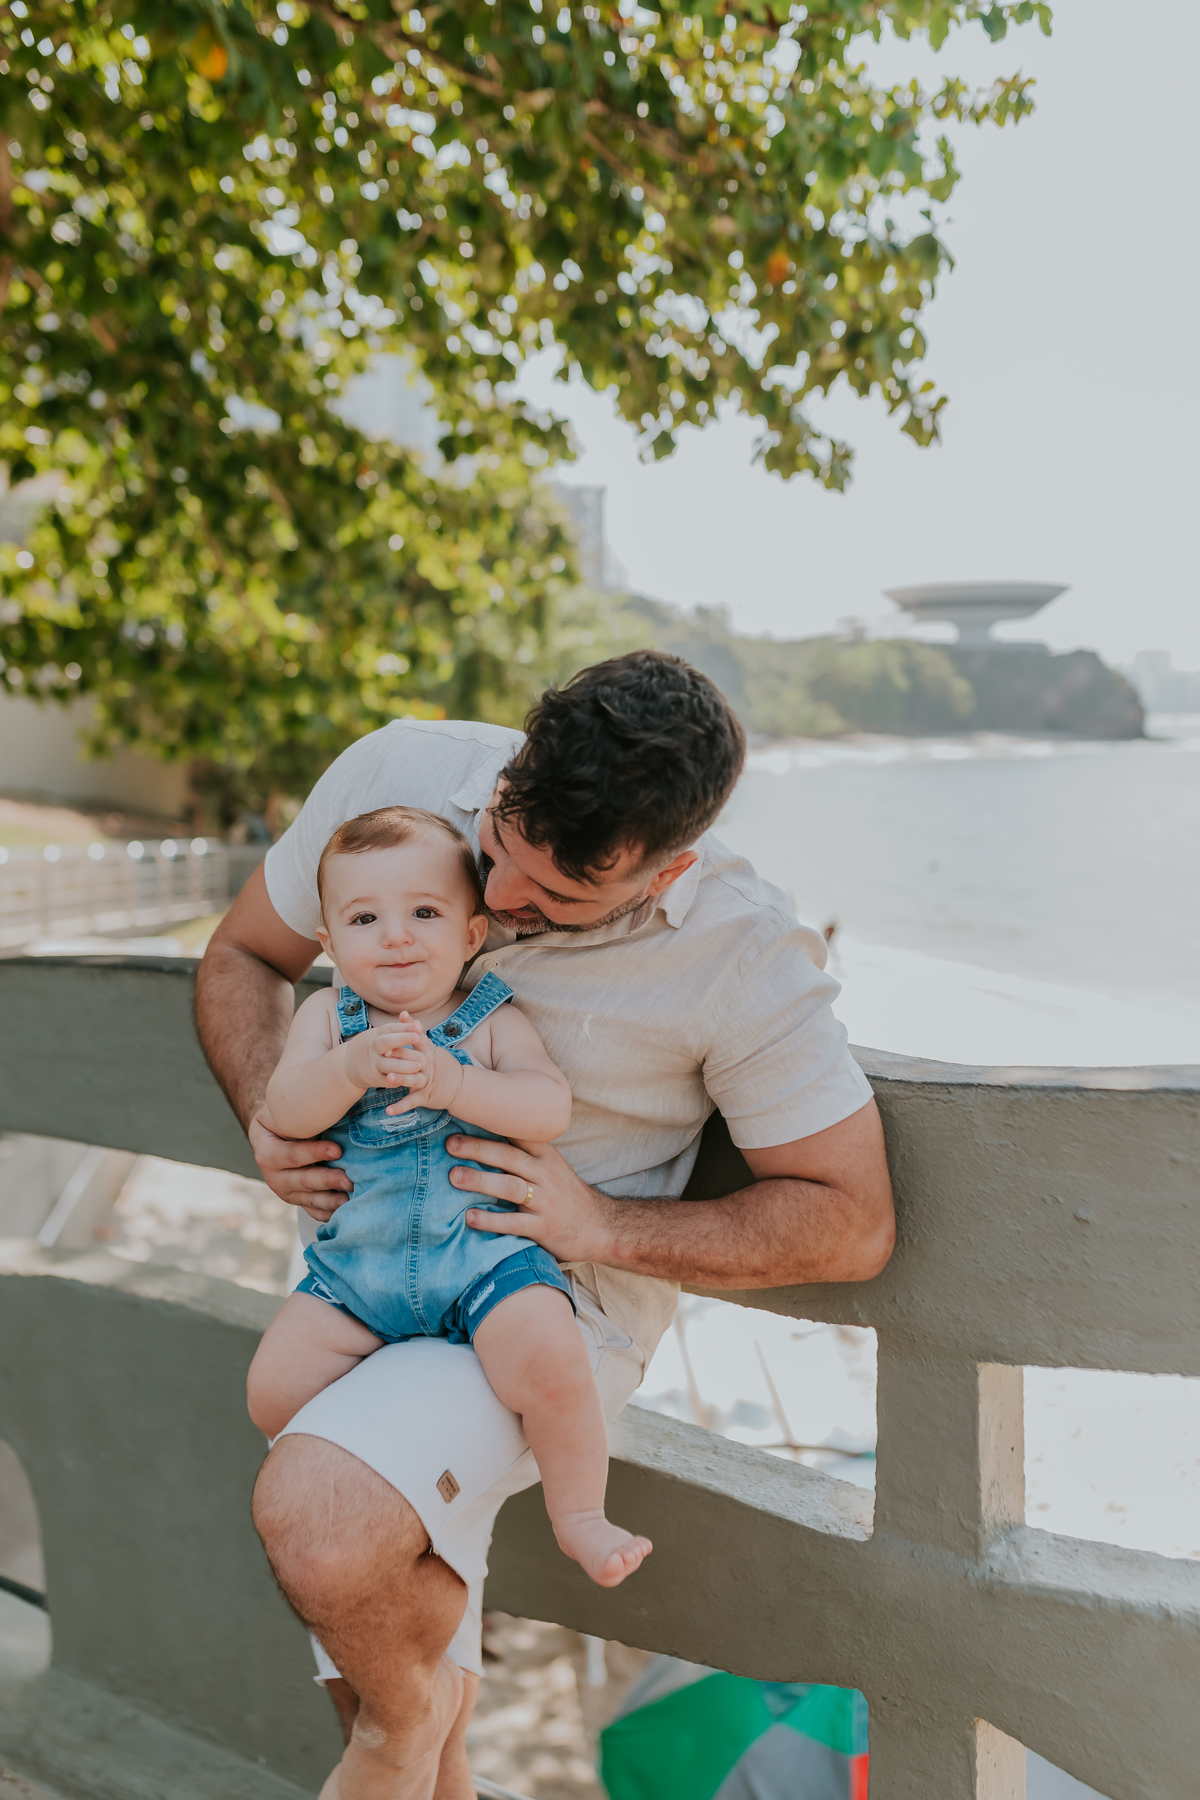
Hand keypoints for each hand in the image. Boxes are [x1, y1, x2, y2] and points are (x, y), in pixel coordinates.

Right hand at [249, 1106, 351, 1223]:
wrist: (281, 1133)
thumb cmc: (292, 1118)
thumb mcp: (292, 1113)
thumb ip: (308, 1115)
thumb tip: (339, 1105)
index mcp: (266, 1151)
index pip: (291, 1154)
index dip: (314, 1153)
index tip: (338, 1150)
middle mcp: (273, 1176)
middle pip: (301, 1180)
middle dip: (327, 1180)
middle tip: (349, 1180)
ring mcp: (286, 1192)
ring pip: (308, 1199)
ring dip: (330, 1201)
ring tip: (349, 1200)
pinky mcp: (299, 1201)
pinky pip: (313, 1211)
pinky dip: (329, 1213)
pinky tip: (345, 1212)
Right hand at [340, 1015, 424, 1093]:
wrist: (346, 1065)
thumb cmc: (371, 1047)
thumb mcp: (378, 1035)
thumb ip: (397, 1031)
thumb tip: (417, 1023)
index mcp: (376, 1035)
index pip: (390, 1029)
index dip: (404, 1027)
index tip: (418, 1026)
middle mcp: (373, 1048)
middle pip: (385, 1042)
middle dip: (401, 1039)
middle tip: (417, 1037)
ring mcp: (372, 1064)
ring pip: (387, 1064)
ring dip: (403, 1065)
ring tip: (418, 1065)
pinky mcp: (374, 1079)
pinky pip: (388, 1080)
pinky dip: (399, 1080)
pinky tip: (412, 1079)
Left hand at [381, 1021, 464, 1115]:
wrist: (460, 1087)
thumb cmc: (443, 1066)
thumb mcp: (434, 1050)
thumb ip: (421, 1040)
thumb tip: (410, 1023)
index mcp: (429, 1053)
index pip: (421, 1037)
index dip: (412, 1027)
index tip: (402, 1016)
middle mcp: (428, 1066)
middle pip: (414, 1058)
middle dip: (400, 1055)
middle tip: (384, 1051)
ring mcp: (427, 1082)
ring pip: (413, 1080)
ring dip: (401, 1079)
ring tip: (387, 1078)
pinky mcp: (426, 1096)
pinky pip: (412, 1102)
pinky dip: (400, 1107)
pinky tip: (388, 1110)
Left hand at [450, 1137, 616, 1265]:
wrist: (602, 1227)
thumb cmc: (568, 1196)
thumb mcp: (552, 1167)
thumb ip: (525, 1153)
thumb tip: (487, 1136)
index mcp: (546, 1156)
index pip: (518, 1133)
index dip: (493, 1123)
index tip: (467, 1113)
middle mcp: (546, 1174)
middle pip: (509, 1156)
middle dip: (478, 1148)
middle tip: (450, 1144)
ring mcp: (546, 1201)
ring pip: (510, 1186)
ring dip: (480, 1180)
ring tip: (453, 1177)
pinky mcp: (544, 1227)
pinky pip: (514, 1222)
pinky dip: (490, 1220)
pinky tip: (470, 1217)